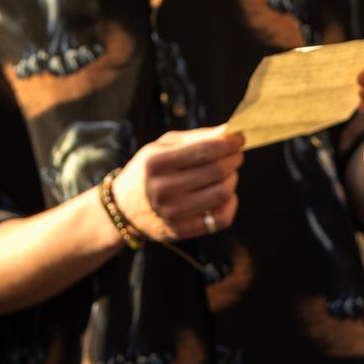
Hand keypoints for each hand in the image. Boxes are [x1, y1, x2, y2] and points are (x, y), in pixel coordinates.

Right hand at [111, 126, 244, 241]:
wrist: (124, 208)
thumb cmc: (147, 172)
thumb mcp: (160, 147)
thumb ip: (194, 138)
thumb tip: (227, 132)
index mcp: (156, 163)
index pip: (205, 150)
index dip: (228, 142)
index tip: (238, 138)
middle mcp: (164, 189)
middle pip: (217, 171)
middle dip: (234, 158)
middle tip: (236, 154)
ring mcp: (173, 213)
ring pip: (223, 193)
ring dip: (232, 179)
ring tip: (227, 173)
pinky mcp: (182, 231)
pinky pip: (222, 218)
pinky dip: (230, 203)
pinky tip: (223, 195)